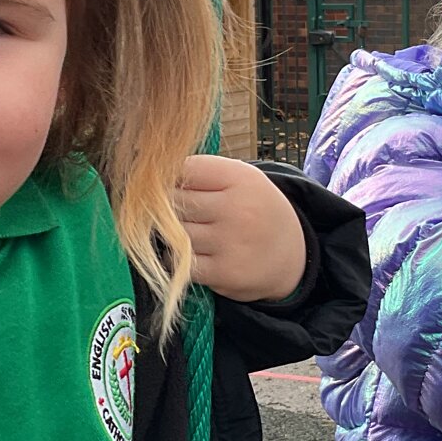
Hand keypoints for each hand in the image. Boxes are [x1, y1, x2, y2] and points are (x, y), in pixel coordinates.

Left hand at [178, 155, 306, 302]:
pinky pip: (179, 261)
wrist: (291, 259)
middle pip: (174, 200)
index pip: (185, 168)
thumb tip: (150, 174)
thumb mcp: (242, 181)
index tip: (170, 184)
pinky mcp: (223, 272)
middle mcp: (237, 208)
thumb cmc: (255, 212)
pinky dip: (179, 259)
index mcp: (241, 178)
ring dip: (173, 234)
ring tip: (194, 233)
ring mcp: (229, 242)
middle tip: (178, 211)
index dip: (170, 176)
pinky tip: (194, 253)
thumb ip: (203, 174)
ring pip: (174, 231)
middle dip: (168, 205)